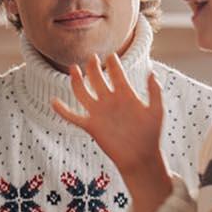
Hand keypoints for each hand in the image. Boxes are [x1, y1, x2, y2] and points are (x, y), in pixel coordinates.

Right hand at [51, 56, 166, 186]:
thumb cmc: (151, 135)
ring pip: (83, 93)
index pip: (117, 74)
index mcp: (126, 95)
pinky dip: (62, 110)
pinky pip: (73, 117)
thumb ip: (155, 92)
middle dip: (93, 67)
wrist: (141, 157)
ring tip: (73, 68)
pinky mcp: (91, 126)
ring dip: (77, 80)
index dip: (113, 63)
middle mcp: (110, 101)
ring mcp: (99, 113)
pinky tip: (54, 102)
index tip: (111, 54)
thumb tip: (152, 72)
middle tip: (91, 56)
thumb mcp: (157, 111)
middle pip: (97, 79)